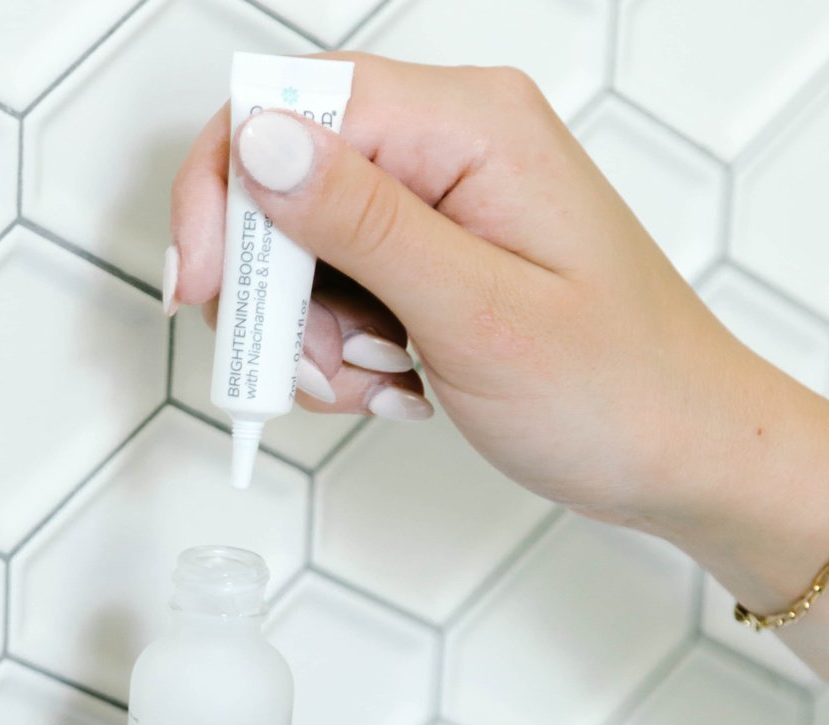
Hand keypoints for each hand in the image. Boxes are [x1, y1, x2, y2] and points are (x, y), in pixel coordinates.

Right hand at [171, 52, 828, 678]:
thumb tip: (260, 143)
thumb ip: (362, 223)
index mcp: (471, 127)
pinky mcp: (439, 257)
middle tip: (313, 367)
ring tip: (380, 386)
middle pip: (288, 178)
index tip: (206, 289)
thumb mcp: (478, 312)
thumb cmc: (621, 392)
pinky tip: (396, 386)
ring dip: (314, 335)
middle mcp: (455, 147)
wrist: (683, 455)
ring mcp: (445, 204)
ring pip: (306, 247)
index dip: (227, 191)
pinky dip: (346, 350)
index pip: (293, 104)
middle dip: (276, 288)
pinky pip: (345, 288)